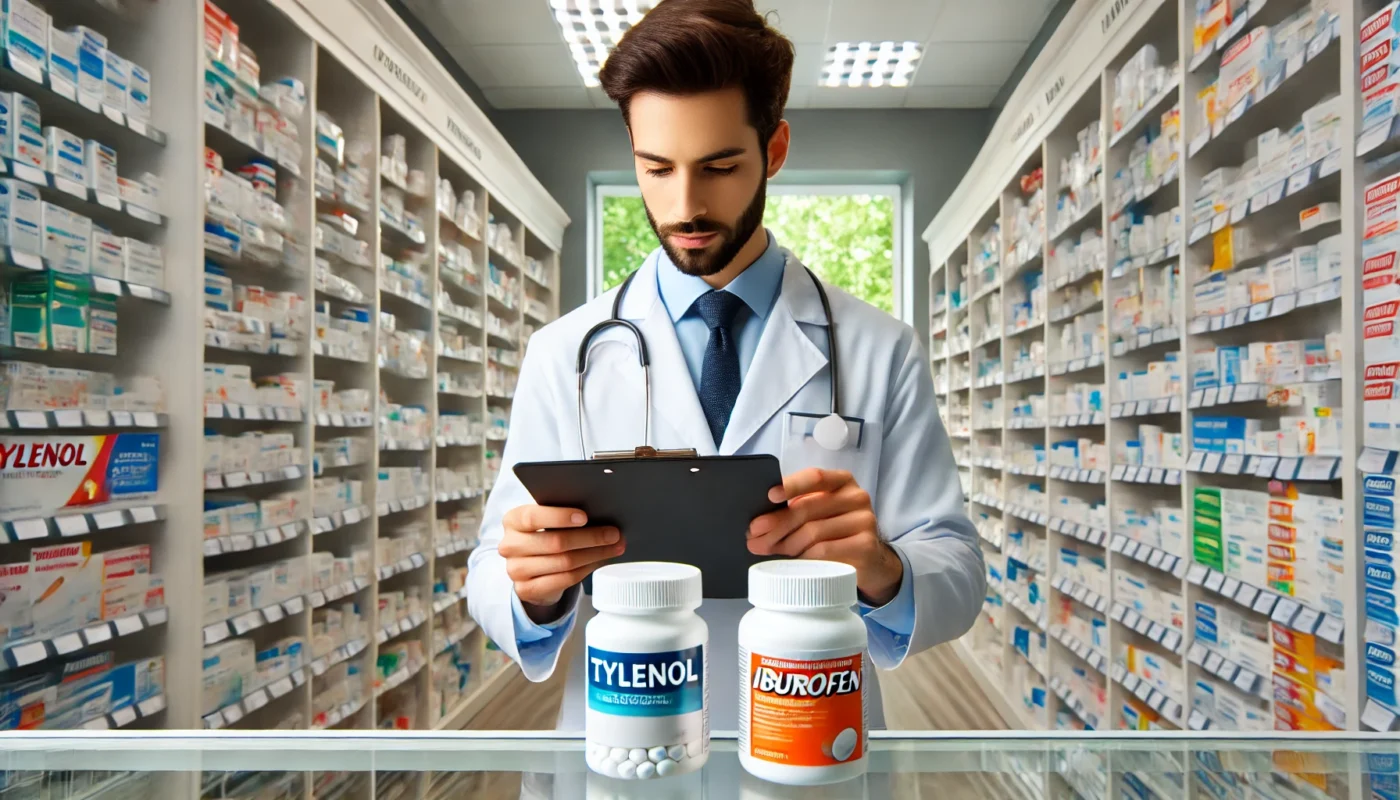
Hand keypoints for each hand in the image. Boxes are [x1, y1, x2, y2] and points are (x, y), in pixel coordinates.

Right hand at [499, 505, 624, 620]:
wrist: (530, 568)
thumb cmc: (544, 536)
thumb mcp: (546, 521)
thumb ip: (564, 515)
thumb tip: (601, 513)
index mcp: (512, 521)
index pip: (532, 517)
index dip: (559, 517)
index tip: (585, 517)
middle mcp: (509, 545)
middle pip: (555, 542)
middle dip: (590, 537)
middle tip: (614, 534)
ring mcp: (516, 570)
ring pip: (564, 562)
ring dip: (595, 554)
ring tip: (614, 547)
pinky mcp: (526, 589)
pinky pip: (565, 579)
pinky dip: (587, 568)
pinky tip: (599, 561)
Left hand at [746, 468, 902, 605]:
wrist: (870, 561)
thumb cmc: (836, 533)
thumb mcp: (819, 514)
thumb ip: (795, 510)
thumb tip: (758, 524)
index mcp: (842, 482)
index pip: (815, 477)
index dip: (790, 485)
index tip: (769, 495)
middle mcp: (856, 497)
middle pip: (807, 508)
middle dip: (776, 523)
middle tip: (754, 536)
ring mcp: (864, 521)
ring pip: (813, 532)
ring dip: (785, 543)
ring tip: (769, 550)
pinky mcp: (866, 546)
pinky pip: (825, 551)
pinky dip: (804, 557)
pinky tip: (793, 561)